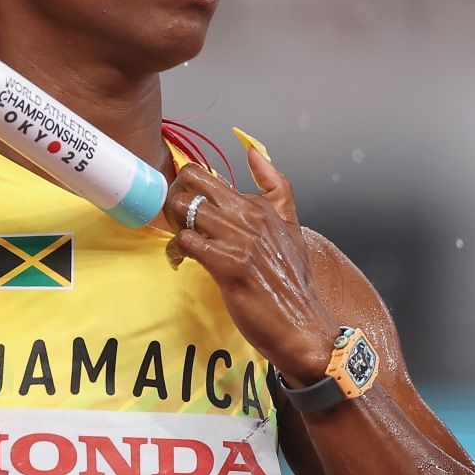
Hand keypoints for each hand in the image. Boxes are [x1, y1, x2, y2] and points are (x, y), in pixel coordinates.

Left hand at [163, 146, 338, 384]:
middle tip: (175, 218)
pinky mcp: (227, 264)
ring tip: (181, 242)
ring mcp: (239, 239)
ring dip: (173, 224)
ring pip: (185, 208)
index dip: (187, 188)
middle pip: (192, 181)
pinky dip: (177, 250)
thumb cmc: (291, 280)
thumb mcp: (290, 225)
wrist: (300, 323)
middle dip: (173, 195)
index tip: (186, 205)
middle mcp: (251, 216)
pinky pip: (186, 241)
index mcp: (262, 205)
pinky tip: (183, 260)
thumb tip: (253, 151)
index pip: (209, 175)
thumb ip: (276, 187)